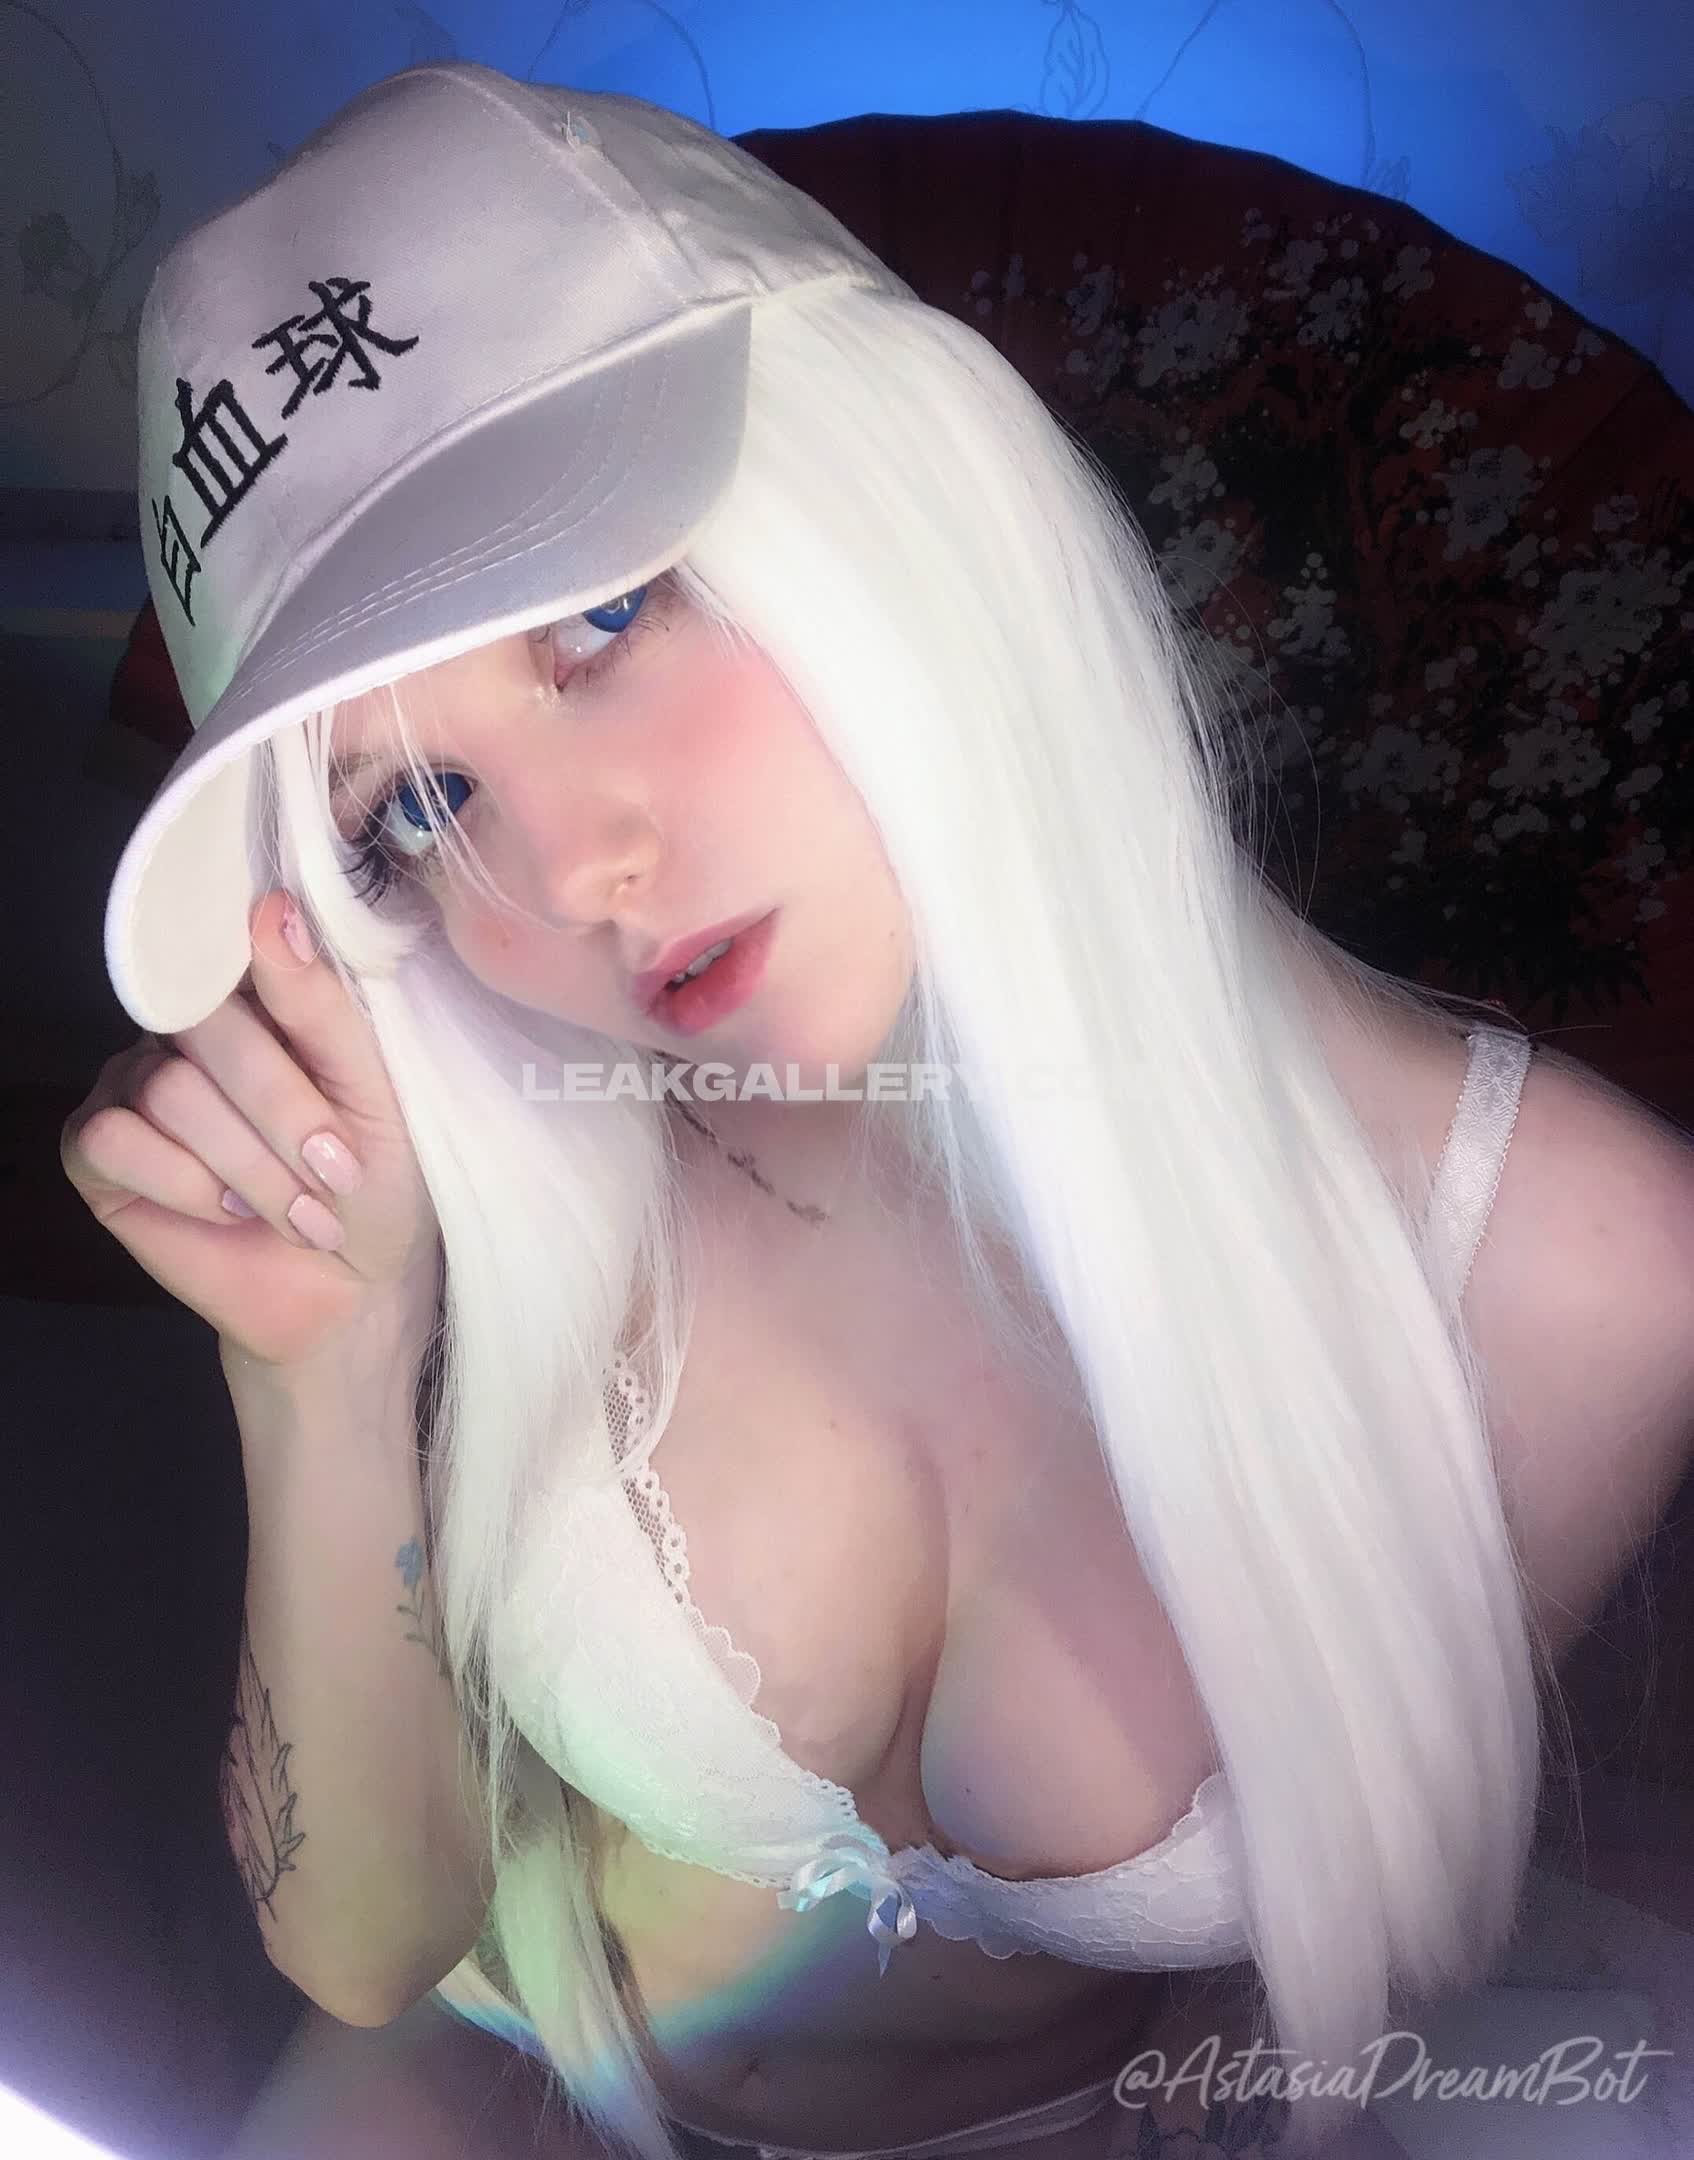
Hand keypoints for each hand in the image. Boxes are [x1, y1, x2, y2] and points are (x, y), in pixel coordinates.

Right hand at [62, 889, 439, 1371]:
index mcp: (257, 999)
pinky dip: (185, 1184)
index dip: (279, 998)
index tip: (323, 1061)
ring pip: (167, 1088)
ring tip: (298, 1211)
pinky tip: (226, 1211)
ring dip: (248, 1164)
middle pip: (205, 1028)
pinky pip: (115, 1139)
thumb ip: (323, 1007)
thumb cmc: (374, 1185)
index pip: (239, 954)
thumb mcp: (376, 1093)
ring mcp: (133, 1085)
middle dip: (283, 1115)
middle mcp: (185, 1031)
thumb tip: (274, 911)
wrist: (349, 1288)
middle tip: (335, 1175)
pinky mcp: (96, 1151)